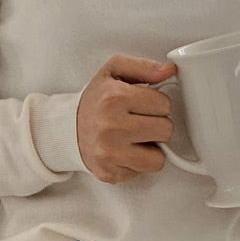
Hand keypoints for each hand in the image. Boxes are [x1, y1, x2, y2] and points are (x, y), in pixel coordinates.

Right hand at [76, 55, 176, 184]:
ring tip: (137, 139)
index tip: (145, 106)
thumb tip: (170, 70)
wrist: (69, 128)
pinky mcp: (109, 173)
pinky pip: (143, 172)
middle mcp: (111, 126)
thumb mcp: (115, 71)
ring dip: (152, 149)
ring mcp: (109, 153)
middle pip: (165, 131)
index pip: (164, 105)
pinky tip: (126, 151)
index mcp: (114, 97)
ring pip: (158, 159)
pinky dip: (139, 163)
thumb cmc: (96, 101)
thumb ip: (144, 67)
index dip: (159, 105)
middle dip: (158, 126)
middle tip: (142, 123)